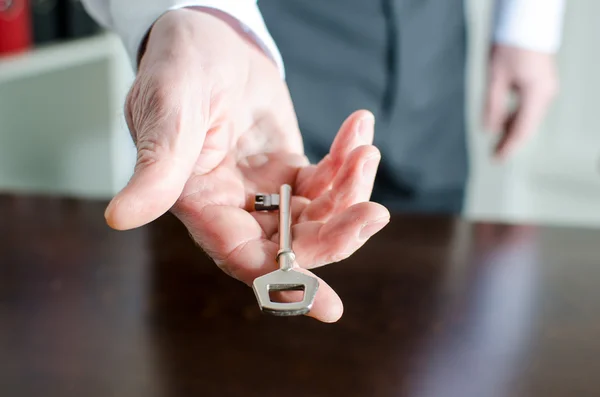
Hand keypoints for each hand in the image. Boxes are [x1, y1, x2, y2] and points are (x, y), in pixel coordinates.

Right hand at [104, 9, 389, 321]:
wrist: (208, 36)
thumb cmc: (178, 66)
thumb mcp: (167, 109)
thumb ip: (155, 165)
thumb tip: (119, 216)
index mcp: (200, 203)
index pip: (244, 258)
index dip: (284, 284)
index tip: (329, 306)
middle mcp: (234, 206)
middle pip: (293, 245)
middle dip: (337, 235)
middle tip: (373, 212)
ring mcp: (265, 189)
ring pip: (318, 216)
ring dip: (350, 192)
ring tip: (364, 149)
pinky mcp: (288, 166)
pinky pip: (327, 180)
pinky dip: (348, 161)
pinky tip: (359, 129)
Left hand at [484, 44, 558, 159]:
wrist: (526, 22)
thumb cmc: (511, 45)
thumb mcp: (495, 78)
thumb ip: (492, 107)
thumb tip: (489, 130)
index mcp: (536, 94)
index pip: (522, 130)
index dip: (509, 147)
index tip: (496, 159)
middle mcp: (546, 94)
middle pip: (527, 126)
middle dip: (510, 142)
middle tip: (493, 156)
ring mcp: (546, 89)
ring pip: (529, 118)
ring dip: (512, 130)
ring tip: (495, 143)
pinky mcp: (541, 84)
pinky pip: (529, 108)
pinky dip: (516, 118)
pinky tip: (503, 125)